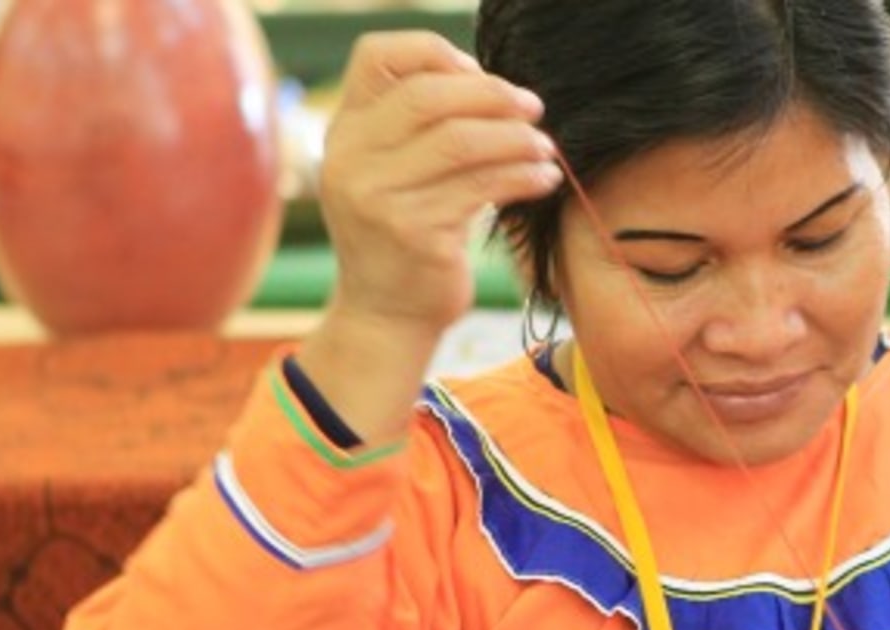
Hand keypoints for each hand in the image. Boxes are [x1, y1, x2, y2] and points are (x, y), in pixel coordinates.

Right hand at [319, 31, 559, 336]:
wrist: (385, 316)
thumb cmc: (401, 239)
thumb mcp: (389, 174)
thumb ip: (416, 128)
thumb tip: (491, 85)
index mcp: (344, 132)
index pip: (377, 56)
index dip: (436, 53)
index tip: (481, 74)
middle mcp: (351, 159)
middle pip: (429, 95)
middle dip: (492, 95)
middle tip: (533, 107)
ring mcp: (379, 197)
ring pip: (462, 141)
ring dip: (517, 138)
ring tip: (546, 148)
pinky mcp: (415, 231)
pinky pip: (482, 186)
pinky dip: (523, 176)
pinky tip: (544, 179)